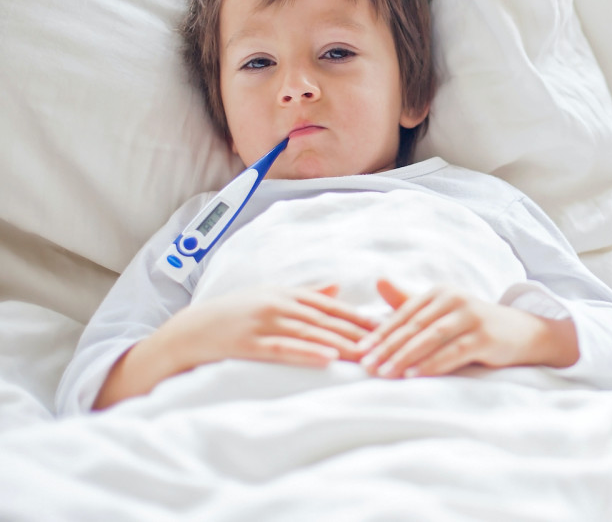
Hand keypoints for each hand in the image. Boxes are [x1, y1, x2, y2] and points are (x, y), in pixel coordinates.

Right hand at [94, 284, 376, 409]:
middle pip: (327, 320)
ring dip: (341, 345)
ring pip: (310, 334)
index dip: (360, 318)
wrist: (187, 331)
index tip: (388, 329)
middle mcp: (278, 304)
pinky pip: (282, 349)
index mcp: (287, 294)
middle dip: (358, 334)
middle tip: (387, 347)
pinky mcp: (248, 342)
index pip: (333, 307)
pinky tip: (328, 360)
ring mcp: (262, 322)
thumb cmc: (232, 316)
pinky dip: (307, 353)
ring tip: (368, 355)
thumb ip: (304, 294)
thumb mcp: (269, 298)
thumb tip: (338, 288)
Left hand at [358, 280, 578, 378]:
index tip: (358, 351)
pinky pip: (454, 352)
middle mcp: (455, 299)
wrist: (521, 333)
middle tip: (365, 365)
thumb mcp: (442, 311)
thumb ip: (409, 301)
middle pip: (414, 325)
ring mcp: (472, 317)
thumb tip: (378, 281)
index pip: (404, 313)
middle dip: (387, 347)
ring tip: (385, 373)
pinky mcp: (485, 336)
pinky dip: (433, 364)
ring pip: (431, 338)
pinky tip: (416, 375)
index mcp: (440, 292)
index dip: (380, 333)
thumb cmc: (473, 325)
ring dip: (406, 356)